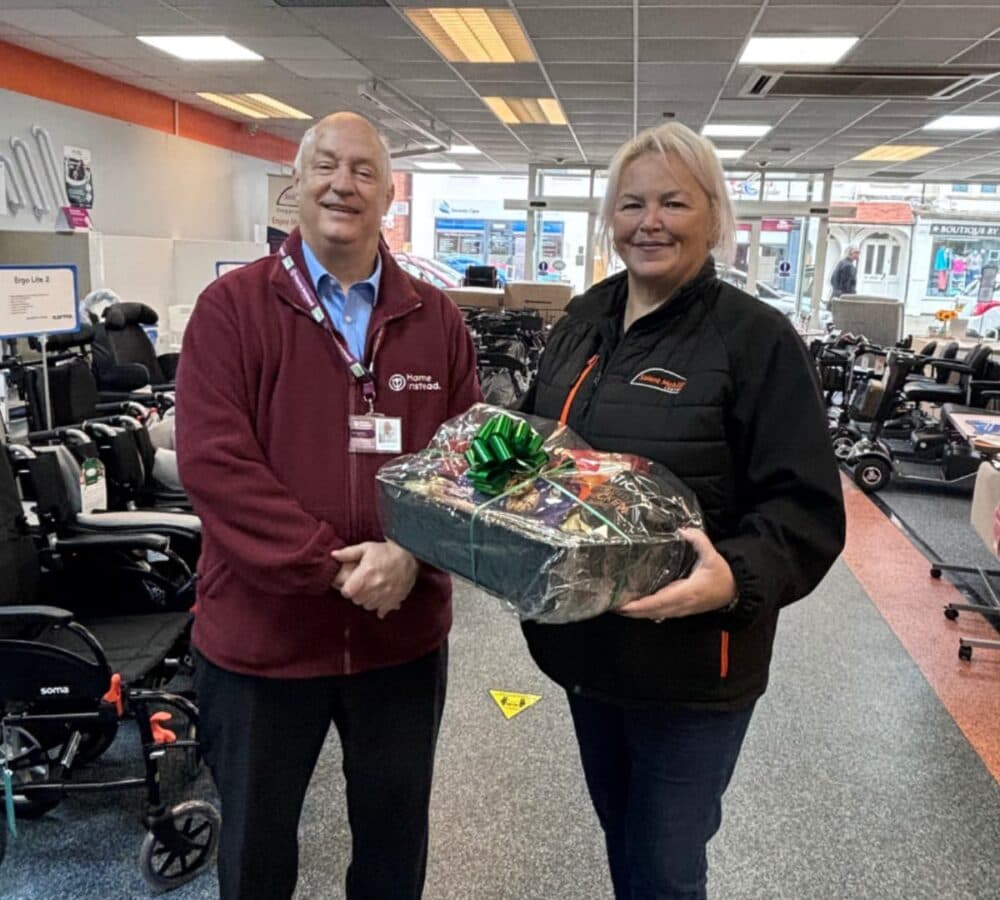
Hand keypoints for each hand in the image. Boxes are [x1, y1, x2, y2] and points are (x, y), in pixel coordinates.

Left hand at [330, 540, 418, 618]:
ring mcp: (385, 595)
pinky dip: (379, 606)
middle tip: (361, 585)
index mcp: (365, 574)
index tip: (350, 584)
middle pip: (356, 600)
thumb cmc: (386, 551)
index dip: (346, 589)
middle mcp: (374, 586)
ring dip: (367, 600)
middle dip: (356, 594)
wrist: (410, 555)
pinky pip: (381, 610)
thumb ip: (348, 553)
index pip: (347, 592)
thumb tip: (333, 555)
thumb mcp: (366, 547)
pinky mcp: (394, 600)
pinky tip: (381, 597)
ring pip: (367, 606)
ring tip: (371, 590)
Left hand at [617, 528, 735, 621]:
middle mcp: (682, 604)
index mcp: (688, 592)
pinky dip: (646, 612)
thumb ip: (699, 540)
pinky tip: (634, 607)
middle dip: (632, 611)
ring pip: (655, 614)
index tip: (625, 605)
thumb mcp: (712, 555)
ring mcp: (681, 610)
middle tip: (612, 605)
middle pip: (653, 612)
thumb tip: (683, 530)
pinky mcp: (681, 610)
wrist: (735, 591)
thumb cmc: (722, 573)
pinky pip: (660, 613)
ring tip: (618, 606)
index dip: (641, 605)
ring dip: (637, 613)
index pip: (660, 601)